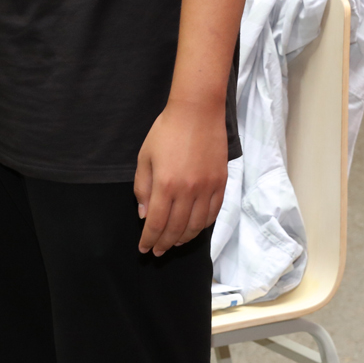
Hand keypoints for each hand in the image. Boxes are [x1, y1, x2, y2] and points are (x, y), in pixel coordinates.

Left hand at [134, 99, 229, 255]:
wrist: (197, 111)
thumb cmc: (166, 130)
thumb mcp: (145, 157)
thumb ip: (143, 188)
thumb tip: (145, 215)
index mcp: (166, 184)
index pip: (156, 223)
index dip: (149, 240)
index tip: (144, 249)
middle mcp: (188, 190)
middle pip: (176, 229)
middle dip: (164, 244)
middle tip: (158, 251)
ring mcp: (207, 187)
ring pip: (196, 225)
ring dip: (183, 238)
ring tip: (175, 243)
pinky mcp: (221, 182)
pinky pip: (213, 213)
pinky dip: (203, 225)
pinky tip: (194, 228)